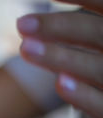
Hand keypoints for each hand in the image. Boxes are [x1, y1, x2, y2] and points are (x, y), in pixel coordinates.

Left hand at [17, 0, 102, 117]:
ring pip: (100, 69)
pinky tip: (61, 83)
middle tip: (21, 24)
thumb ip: (81, 33)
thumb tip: (31, 21)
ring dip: (63, 57)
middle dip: (61, 27)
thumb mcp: (96, 43)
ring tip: (26, 48)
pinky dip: (85, 95)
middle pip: (100, 33)